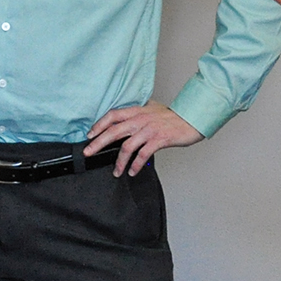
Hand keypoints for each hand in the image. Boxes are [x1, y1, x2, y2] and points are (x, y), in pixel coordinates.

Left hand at [83, 103, 202, 176]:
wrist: (192, 119)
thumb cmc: (173, 117)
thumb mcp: (153, 109)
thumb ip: (139, 112)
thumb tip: (126, 117)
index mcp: (137, 111)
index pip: (112, 115)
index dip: (99, 124)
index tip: (90, 135)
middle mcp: (141, 119)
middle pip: (113, 131)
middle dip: (98, 143)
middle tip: (88, 153)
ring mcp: (150, 130)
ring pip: (127, 146)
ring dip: (119, 161)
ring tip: (116, 171)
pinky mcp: (159, 140)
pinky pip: (143, 155)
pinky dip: (136, 165)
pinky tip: (132, 171)